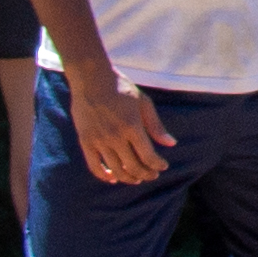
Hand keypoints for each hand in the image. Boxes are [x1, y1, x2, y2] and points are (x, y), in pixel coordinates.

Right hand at [60, 66, 172, 187]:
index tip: (162, 167)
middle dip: (146, 174)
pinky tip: (113, 177)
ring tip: (136, 178)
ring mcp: (99, 140)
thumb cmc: (120, 88)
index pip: (148, 156)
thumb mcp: (143, 102)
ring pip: (116, 169)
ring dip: (129, 178)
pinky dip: (104, 176)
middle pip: (133, 166)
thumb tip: (171, 144)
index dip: (157, 165)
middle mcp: (115, 136)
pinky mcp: (85, 141)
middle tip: (152, 175)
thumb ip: (156, 125)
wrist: (91, 78)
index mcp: (132, 126)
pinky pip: (94, 166)